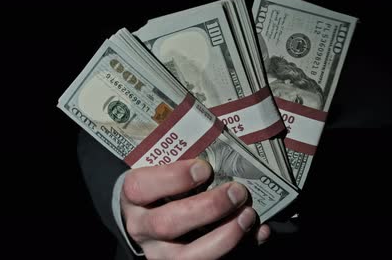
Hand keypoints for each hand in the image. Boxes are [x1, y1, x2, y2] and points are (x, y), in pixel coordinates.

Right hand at [121, 159, 270, 258]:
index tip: (205, 168)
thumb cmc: (163, 184)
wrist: (149, 216)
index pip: (141, 187)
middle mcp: (142, 227)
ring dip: (224, 236)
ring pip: (187, 256)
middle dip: (207, 208)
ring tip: (248, 216)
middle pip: (167, 224)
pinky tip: (258, 231)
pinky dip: (241, 248)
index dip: (174, 178)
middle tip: (236, 191)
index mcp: (134, 196)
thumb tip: (224, 143)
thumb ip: (183, 158)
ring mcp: (161, 252)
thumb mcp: (161, 168)